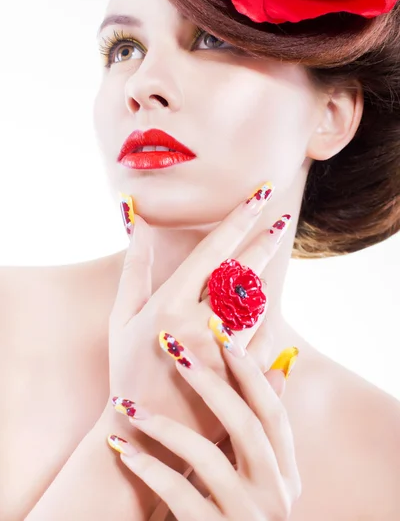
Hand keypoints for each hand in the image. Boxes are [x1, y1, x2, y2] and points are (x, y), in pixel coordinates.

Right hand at [106, 183, 291, 454]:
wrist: (145, 434)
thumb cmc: (126, 370)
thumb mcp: (121, 318)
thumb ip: (134, 268)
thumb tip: (139, 220)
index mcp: (169, 305)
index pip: (213, 251)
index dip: (238, 220)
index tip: (258, 196)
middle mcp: (199, 326)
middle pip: (243, 273)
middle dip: (265, 243)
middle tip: (282, 220)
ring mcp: (224, 354)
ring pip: (257, 305)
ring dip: (263, 282)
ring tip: (267, 263)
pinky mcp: (240, 379)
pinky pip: (262, 341)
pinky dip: (263, 324)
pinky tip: (261, 314)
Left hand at [107, 330, 301, 520]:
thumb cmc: (233, 510)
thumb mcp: (258, 475)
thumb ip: (262, 430)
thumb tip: (278, 366)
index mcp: (286, 473)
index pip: (273, 411)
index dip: (248, 370)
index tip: (220, 330)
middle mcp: (276, 495)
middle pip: (246, 425)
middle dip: (208, 380)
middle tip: (172, 346)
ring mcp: (247, 518)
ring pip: (207, 458)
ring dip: (164, 425)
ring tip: (127, 404)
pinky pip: (179, 494)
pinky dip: (149, 467)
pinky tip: (122, 447)